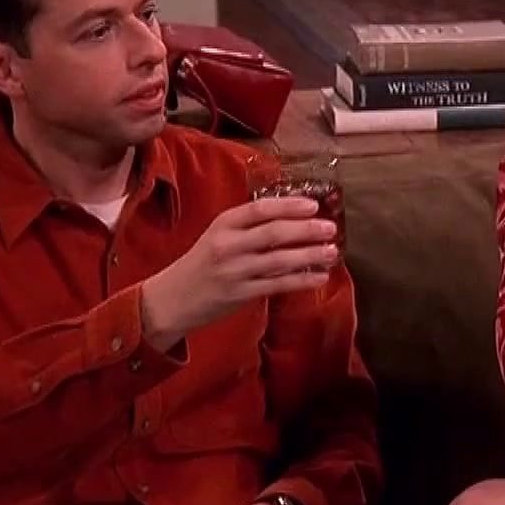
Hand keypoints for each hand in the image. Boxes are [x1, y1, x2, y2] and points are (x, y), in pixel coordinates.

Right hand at [140, 196, 337, 348]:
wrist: (172, 298)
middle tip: (331, 228)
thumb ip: (248, 228)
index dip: (288, 206)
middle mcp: (228, 245)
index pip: (260, 209)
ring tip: (332, 251)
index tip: (313, 205)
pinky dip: (302, 280)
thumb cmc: (201, 264)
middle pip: (273, 233)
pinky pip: (277, 285)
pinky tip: (319, 277)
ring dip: (309, 255)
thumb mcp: (217, 237)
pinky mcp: (240, 294)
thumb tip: (293, 220)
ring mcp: (234, 271)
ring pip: (279, 260)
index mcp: (223, 224)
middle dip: (306, 230)